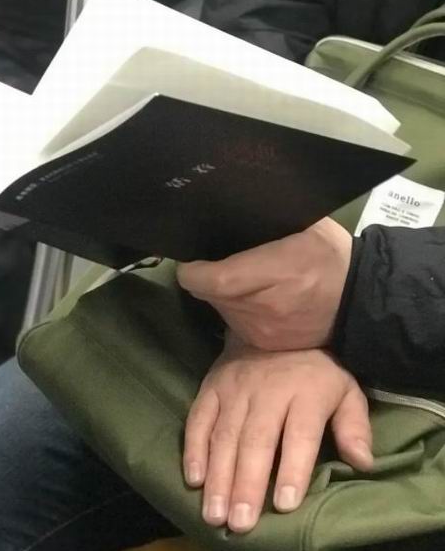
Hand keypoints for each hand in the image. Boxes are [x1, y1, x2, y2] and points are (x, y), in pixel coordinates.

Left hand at [177, 218, 351, 350]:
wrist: (361, 303)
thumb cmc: (330, 255)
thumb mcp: (306, 222)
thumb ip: (266, 220)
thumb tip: (230, 207)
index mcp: (275, 272)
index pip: (214, 280)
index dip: (193, 270)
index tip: (189, 259)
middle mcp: (262, 308)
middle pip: (210, 294)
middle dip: (204, 277)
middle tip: (212, 259)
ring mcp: (261, 331)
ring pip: (218, 308)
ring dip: (218, 293)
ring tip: (234, 274)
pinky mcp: (263, 343)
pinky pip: (233, 322)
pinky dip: (233, 308)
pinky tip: (249, 294)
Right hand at [183, 335, 372, 532]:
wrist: (276, 325)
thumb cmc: (315, 370)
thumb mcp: (346, 390)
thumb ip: (354, 425)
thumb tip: (363, 462)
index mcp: (305, 393)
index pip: (299, 434)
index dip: (292, 469)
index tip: (284, 504)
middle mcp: (266, 391)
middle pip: (256, 440)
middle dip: (246, 483)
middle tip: (240, 523)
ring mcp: (234, 389)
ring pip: (224, 435)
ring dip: (218, 476)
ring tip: (214, 515)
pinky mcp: (211, 387)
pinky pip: (198, 419)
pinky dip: (193, 449)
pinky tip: (193, 480)